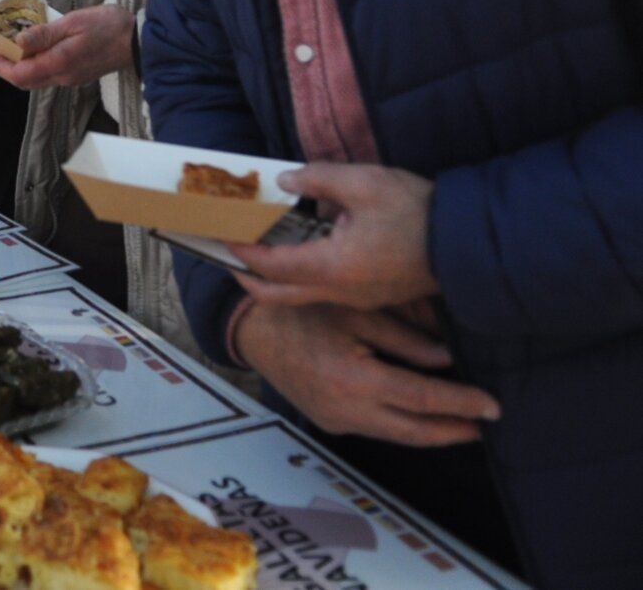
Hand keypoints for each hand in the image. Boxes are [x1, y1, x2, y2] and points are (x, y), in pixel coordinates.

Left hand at [0, 4, 133, 89]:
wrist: (138, 40)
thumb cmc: (108, 26)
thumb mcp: (74, 22)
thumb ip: (45, 33)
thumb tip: (18, 41)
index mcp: (59, 63)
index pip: (20, 75)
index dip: (0, 67)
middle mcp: (63, 77)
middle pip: (25, 82)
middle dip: (7, 69)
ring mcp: (71, 78)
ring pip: (37, 80)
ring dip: (20, 68)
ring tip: (12, 48)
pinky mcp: (77, 75)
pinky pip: (49, 75)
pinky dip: (35, 66)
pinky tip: (35, 50)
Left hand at [229, 163, 438, 309]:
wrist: (470, 243)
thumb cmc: (419, 212)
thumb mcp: (365, 183)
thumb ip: (317, 178)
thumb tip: (284, 181)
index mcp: (333, 267)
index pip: (271, 264)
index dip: (241, 249)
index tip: (221, 234)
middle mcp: (340, 291)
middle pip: (277, 294)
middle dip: (246, 278)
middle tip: (228, 256)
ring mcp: (357, 297)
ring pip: (300, 296)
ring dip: (273, 278)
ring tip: (256, 252)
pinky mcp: (372, 294)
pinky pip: (323, 292)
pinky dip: (299, 277)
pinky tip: (299, 253)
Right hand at [234, 301, 498, 446]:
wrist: (253, 331)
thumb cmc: (301, 312)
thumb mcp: (355, 312)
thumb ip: (403, 338)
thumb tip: (446, 358)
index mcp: (353, 379)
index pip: (421, 398)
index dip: (461, 403)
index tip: (492, 407)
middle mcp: (345, 410)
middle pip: (414, 431)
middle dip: (454, 430)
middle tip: (486, 425)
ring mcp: (335, 422)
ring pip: (396, 434)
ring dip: (431, 429)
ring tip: (462, 420)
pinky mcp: (329, 424)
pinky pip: (376, 427)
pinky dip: (402, 422)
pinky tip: (419, 411)